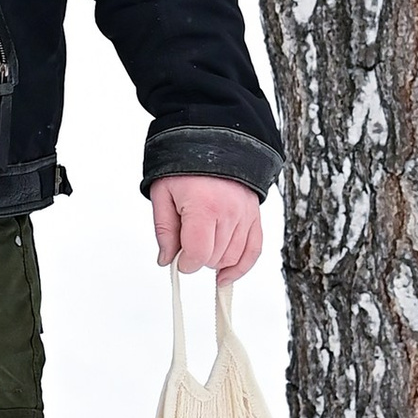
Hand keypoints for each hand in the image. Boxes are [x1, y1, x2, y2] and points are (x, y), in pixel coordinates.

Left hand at [150, 176, 264, 283]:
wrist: (213, 141)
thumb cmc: (185, 165)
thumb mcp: (162, 194)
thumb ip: (164, 231)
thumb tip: (166, 259)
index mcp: (204, 206)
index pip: (198, 254)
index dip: (185, 263)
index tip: (178, 260)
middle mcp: (229, 212)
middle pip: (215, 259)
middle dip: (197, 258)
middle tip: (186, 243)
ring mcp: (245, 214)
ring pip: (232, 257)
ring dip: (215, 260)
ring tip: (202, 245)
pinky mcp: (255, 216)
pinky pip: (254, 250)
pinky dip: (241, 266)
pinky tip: (226, 276)